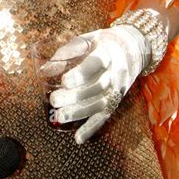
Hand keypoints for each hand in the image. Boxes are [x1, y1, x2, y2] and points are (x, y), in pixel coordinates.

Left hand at [45, 25, 149, 143]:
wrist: (134, 48)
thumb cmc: (104, 42)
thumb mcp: (87, 39)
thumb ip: (67, 52)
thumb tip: (44, 70)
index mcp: (109, 51)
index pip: (96, 64)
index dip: (81, 74)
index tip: (64, 81)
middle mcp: (116, 71)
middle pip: (97, 87)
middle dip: (75, 96)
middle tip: (54, 100)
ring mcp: (118, 88)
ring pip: (100, 104)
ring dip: (79, 113)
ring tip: (59, 117)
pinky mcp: (117, 100)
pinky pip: (105, 116)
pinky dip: (92, 128)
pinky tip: (78, 138)